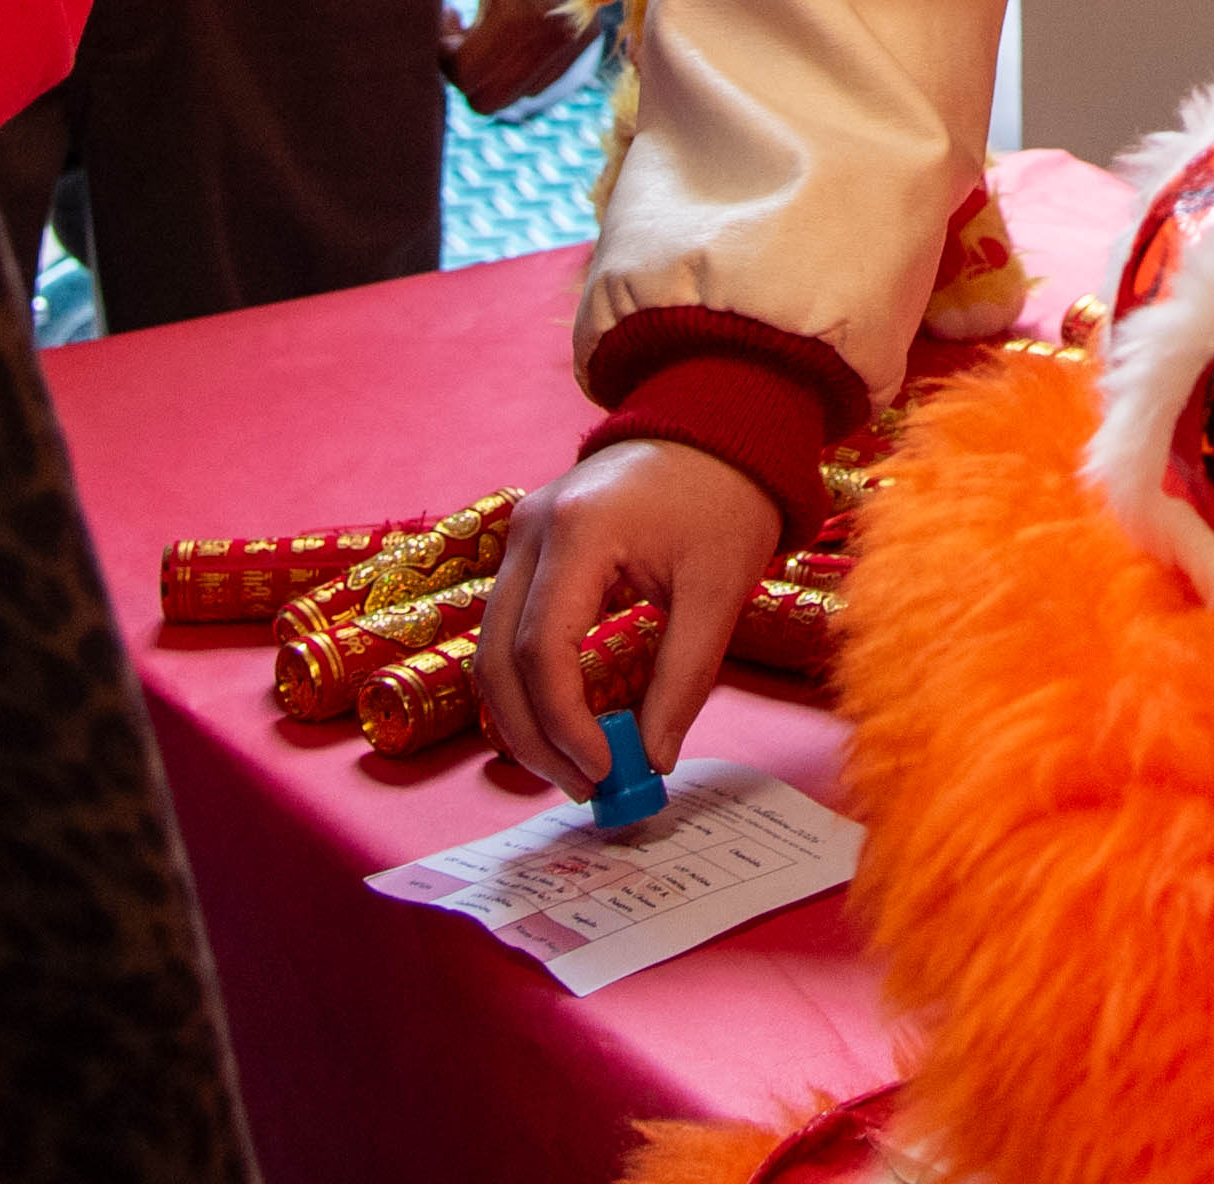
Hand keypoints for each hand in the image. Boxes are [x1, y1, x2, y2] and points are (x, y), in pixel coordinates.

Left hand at [442, 0, 587, 114]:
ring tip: (477, 20)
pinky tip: (503, 19)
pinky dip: (514, 62)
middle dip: (462, 68)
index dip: (441, 55)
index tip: (441, 15)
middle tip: (454, 24)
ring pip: (514, 93)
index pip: (468, 76)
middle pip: (489, 98)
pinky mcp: (585, 34)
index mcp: (525, 6)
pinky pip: (538, 80)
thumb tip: (381, 8)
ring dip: (488, 66)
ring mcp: (575, 35)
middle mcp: (557, 30)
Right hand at [476, 437, 788, 796]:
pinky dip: (527, 685)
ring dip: (522, 718)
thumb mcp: (719, 593)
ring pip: (488, 651)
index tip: (606, 773)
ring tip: (577, 767)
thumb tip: (652, 761)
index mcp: (578, 531)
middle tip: (585, 788)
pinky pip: (506, 630)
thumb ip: (681, 680)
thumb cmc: (725, 499)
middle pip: (496, 659)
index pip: (542, 652)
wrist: (716, 424)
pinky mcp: (526, 549)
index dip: (565, 725)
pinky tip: (566, 723)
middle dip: (533, 737)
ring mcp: (519, 536)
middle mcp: (528, 530)